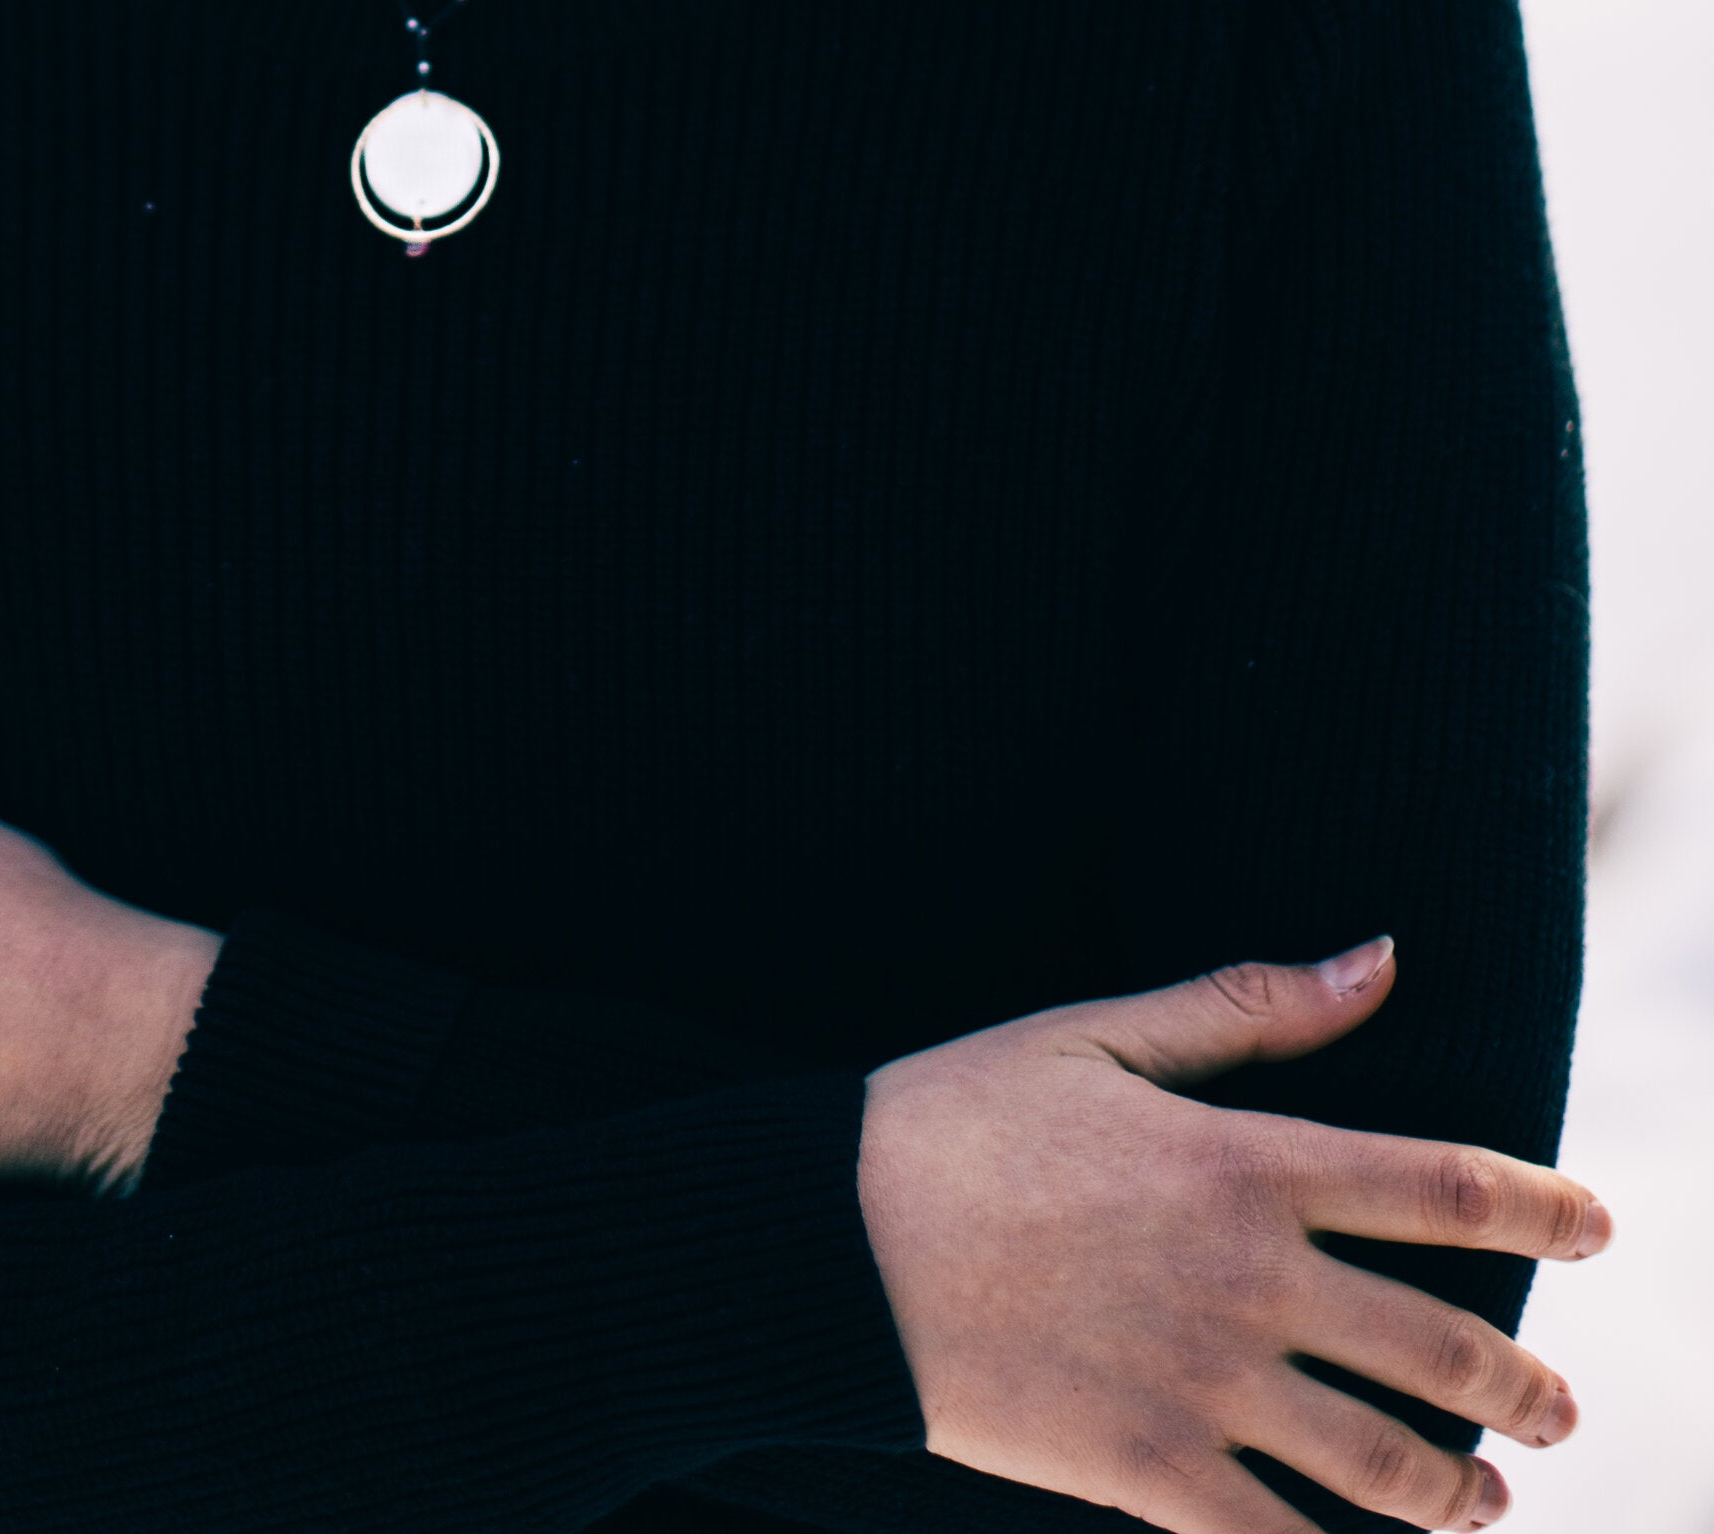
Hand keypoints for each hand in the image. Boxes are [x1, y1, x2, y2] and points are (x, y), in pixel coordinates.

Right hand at [857, 941, 1610, 1533]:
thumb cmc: (960, 1117)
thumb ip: (1250, 1007)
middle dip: (1522, 1387)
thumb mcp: (1101, 1034)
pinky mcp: (1149, 1472)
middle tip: (1554, 1408)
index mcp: (1247, 1161)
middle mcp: (1251, 1279)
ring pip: (1386, 1465)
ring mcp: (1206, 1385)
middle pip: (1443, 1344)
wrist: (835, 1240)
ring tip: (1486, 1504)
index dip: (1545, 1205)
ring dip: (1460, 1494)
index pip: (1446, 1187)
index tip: (1600, 1223)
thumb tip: (1381, 957)